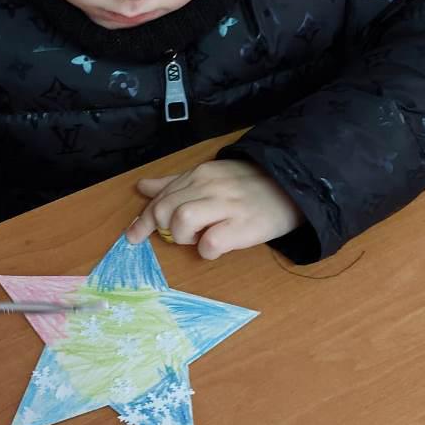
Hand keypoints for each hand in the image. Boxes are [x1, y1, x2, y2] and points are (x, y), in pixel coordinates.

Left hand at [126, 160, 302, 259]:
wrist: (292, 188)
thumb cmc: (248, 186)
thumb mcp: (210, 176)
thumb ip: (175, 183)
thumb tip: (142, 187)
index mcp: (199, 175)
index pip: (160, 198)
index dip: (142, 220)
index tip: (132, 236)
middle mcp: (210, 187)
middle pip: (165, 210)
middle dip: (163, 228)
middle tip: (181, 235)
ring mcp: (226, 206)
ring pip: (182, 222)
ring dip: (184, 237)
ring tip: (200, 238)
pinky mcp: (243, 227)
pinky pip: (211, 243)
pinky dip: (207, 250)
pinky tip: (216, 246)